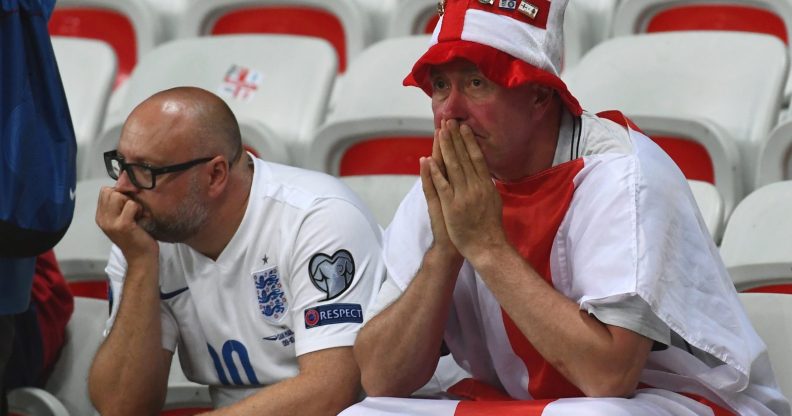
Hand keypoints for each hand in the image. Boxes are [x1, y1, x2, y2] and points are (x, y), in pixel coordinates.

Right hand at [95, 187, 158, 260]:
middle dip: (125, 196)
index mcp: (100, 216)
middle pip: (110, 191)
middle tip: (133, 210)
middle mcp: (102, 219)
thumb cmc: (136, 236)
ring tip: (137, 214)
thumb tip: (124, 185)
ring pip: (119, 195)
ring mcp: (111, 222)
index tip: (128, 204)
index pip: (104, 191)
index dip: (119, 192)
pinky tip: (141, 218)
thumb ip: (117, 205)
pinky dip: (139, 209)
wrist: (141, 258)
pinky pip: (131, 204)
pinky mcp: (123, 225)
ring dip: (132, 202)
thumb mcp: (121, 220)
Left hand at [428, 120, 505, 260]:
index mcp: (486, 185)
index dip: (468, 141)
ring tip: (440, 132)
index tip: (463, 127)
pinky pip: (442, 186)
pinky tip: (430, 159)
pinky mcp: (451, 206)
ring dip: (445, 148)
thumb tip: (483, 171)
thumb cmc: (490, 227)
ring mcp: (463, 196)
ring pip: (452, 167)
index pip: (476, 157)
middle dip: (455, 139)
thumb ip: (487, 185)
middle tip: (449, 121)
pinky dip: (436, 172)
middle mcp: (475, 187)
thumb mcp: (494, 201)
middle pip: (463, 158)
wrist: (486, 247)